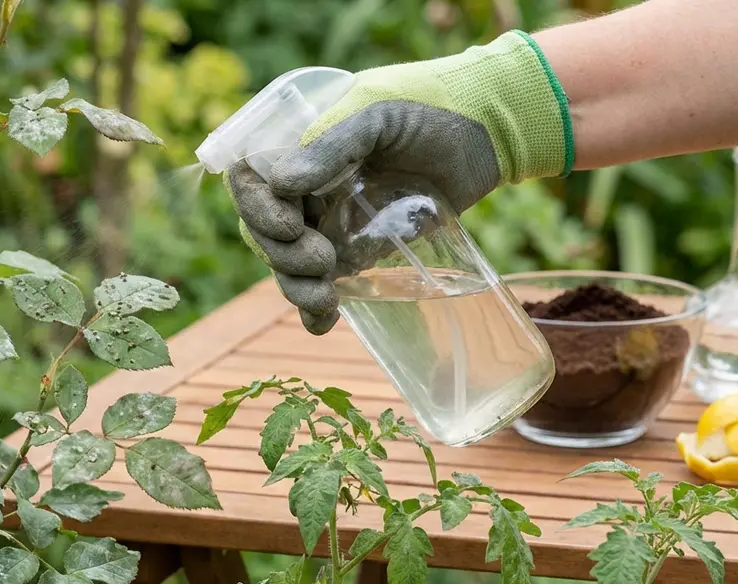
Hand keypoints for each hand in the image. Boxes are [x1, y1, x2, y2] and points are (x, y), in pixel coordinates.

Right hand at [226, 30, 572, 333]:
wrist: (487, 134)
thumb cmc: (430, 108)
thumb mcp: (379, 116)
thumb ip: (332, 146)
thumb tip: (280, 183)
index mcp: (299, 148)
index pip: (250, 184)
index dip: (259, 211)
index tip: (294, 225)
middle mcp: (307, 188)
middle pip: (265, 233)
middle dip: (283, 256)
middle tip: (323, 260)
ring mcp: (331, 222)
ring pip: (289, 265)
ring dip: (296, 288)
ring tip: (325, 300)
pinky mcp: (359, 251)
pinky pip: (325, 284)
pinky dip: (316, 310)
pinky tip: (323, 321)